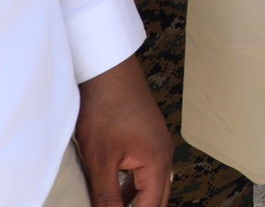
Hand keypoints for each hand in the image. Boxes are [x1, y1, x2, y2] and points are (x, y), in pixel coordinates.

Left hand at [74, 56, 172, 206]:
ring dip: (137, 201)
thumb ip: (106, 196)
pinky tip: (117, 191)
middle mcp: (164, 154)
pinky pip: (147, 171)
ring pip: (153, 185)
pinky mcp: (148, 138)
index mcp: (157, 162)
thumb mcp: (100, 160)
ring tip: (115, 206)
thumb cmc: (106, 108)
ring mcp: (158, 144)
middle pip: (158, 198)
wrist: (108, 71)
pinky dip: (134, 186)